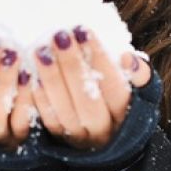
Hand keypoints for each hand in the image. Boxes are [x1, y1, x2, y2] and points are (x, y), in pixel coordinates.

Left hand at [31, 26, 151, 149]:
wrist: (103, 136)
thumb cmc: (118, 98)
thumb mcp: (137, 88)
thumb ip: (139, 74)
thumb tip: (128, 58)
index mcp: (127, 113)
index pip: (115, 86)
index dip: (99, 58)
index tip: (83, 30)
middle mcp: (105, 129)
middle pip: (88, 99)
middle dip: (72, 65)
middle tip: (59, 36)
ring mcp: (81, 137)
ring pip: (65, 110)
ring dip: (51, 78)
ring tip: (41, 50)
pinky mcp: (60, 140)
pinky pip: (49, 120)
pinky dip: (40, 98)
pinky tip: (32, 75)